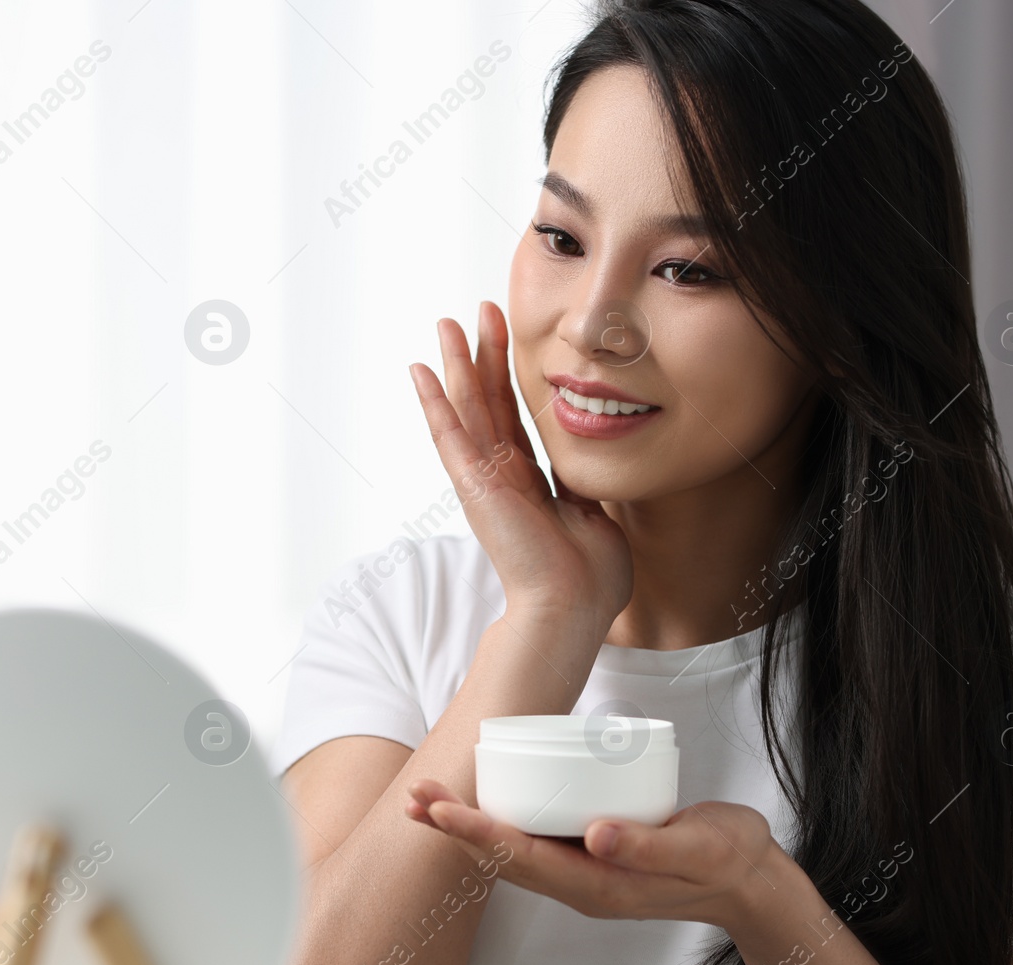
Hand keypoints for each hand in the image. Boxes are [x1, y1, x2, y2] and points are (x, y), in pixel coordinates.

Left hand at [403, 777, 788, 930]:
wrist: (750, 878)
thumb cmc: (726, 858)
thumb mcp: (699, 848)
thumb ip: (651, 846)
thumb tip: (596, 835)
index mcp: (599, 886)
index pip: (523, 859)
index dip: (477, 832)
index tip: (439, 811)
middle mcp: (582, 884)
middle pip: (503, 858)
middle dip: (456, 829)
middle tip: (412, 797)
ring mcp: (585, 873)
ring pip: (513, 852)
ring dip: (470, 827)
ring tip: (428, 801)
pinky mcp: (592, 857)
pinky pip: (534, 843)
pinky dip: (501, 822)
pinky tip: (486, 801)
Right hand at [410, 301, 632, 629]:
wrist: (574, 605)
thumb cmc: (590, 578)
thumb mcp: (592, 516)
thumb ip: (582, 487)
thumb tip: (589, 469)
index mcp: (528, 484)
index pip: (514, 419)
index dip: (509, 378)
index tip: (507, 339)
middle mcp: (500, 477)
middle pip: (488, 403)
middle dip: (484, 354)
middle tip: (479, 311)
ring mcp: (484, 480)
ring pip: (467, 409)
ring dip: (456, 364)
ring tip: (445, 324)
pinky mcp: (473, 485)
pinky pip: (450, 435)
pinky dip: (434, 402)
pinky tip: (420, 372)